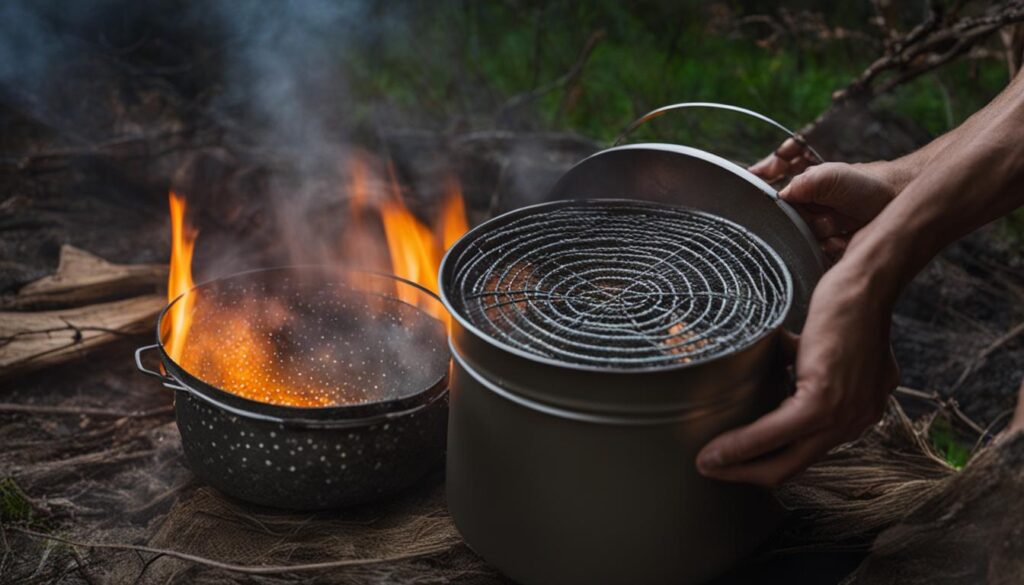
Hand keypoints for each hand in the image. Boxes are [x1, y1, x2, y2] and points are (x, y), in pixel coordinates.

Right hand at [695, 263, 898, 485]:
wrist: (867, 283)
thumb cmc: (849, 304)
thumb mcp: (827, 345)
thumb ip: (805, 366)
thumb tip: (769, 366)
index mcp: (856, 410)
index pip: (806, 450)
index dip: (766, 460)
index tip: (734, 459)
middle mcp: (855, 421)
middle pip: (794, 467)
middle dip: (746, 474)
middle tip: (712, 469)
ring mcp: (843, 415)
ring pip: (783, 459)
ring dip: (739, 462)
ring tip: (709, 461)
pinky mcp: (823, 401)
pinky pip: (775, 432)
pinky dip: (742, 443)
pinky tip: (716, 449)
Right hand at [778, 162, 897, 260]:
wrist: (900, 199)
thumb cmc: (868, 183)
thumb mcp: (831, 176)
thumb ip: (802, 184)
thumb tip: (778, 197)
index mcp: (804, 191)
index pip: (779, 206)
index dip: (783, 211)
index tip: (797, 211)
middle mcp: (811, 210)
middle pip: (791, 228)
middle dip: (809, 225)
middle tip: (827, 217)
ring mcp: (823, 229)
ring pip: (807, 243)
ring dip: (825, 236)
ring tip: (843, 224)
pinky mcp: (836, 246)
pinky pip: (824, 255)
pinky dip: (838, 247)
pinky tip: (850, 236)